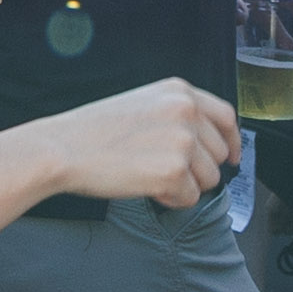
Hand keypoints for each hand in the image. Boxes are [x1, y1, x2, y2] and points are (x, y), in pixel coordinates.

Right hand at [22, 78, 236, 213]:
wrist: (60, 149)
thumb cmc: (92, 132)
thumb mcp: (142, 105)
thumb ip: (177, 115)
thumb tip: (207, 144)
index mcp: (179, 91)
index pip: (227, 117)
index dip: (232, 141)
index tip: (232, 158)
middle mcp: (187, 110)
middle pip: (220, 153)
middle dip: (199, 169)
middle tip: (164, 172)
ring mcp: (183, 140)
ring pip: (209, 179)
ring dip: (184, 186)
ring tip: (147, 175)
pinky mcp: (175, 171)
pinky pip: (190, 199)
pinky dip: (170, 200)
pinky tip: (143, 186)